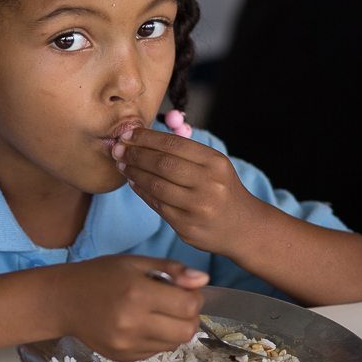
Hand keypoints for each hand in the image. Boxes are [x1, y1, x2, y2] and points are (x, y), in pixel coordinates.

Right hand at [56, 256, 207, 361]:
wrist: (62, 301)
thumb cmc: (98, 276)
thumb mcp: (133, 263)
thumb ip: (171, 269)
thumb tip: (202, 280)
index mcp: (136, 293)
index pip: (189, 305)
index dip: (193, 296)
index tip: (183, 290)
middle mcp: (132, 322)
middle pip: (187, 330)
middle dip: (189, 317)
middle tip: (175, 305)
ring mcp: (126, 343)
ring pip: (174, 344)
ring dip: (174, 329)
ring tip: (156, 314)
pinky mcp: (122, 356)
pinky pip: (156, 352)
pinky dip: (157, 339)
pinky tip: (141, 325)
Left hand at [112, 127, 262, 256]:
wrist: (245, 227)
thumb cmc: (222, 191)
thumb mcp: (214, 166)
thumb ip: (185, 154)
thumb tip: (142, 141)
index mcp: (216, 162)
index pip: (174, 144)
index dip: (146, 137)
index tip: (127, 134)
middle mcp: (209, 184)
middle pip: (161, 163)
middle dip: (134, 154)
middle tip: (117, 149)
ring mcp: (197, 207)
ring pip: (155, 184)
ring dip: (133, 172)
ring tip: (121, 164)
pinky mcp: (186, 225)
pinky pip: (156, 204)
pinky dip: (141, 190)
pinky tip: (133, 181)